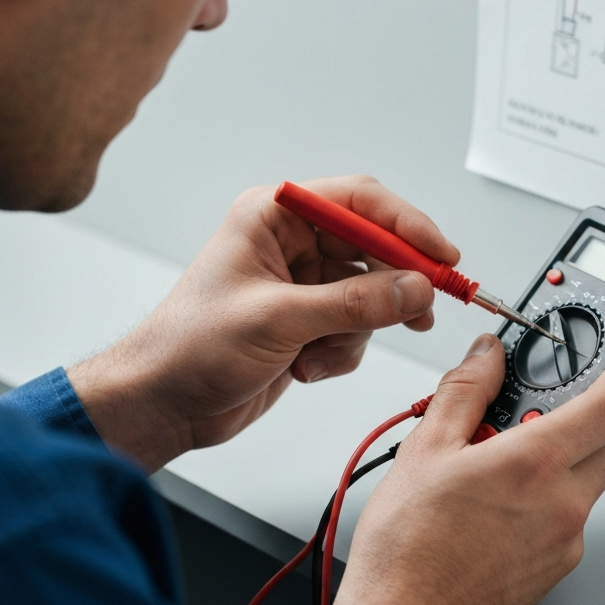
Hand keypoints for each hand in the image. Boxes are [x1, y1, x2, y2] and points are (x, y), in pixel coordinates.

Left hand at [67, 175, 459, 469]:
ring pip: (370, 294)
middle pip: (373, 248)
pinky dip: (341, 352)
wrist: (163, 403)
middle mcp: (291, 243)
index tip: (441, 254)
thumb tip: (414, 288)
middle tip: (424, 308)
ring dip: (358, 330)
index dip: (407, 224)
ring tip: (323, 352)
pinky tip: (306, 366)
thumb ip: (353, 304)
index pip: (359, 201)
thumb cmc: (188, 347)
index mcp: (273, 217)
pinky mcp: (308, 320)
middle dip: (395, 285)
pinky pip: (355, 327)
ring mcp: (302, 284)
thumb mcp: (277, 320)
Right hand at [323, 342, 604, 604]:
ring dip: (560, 463)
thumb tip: (486, 356)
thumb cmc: (407, 547)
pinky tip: (495, 508)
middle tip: (528, 415)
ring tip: (495, 467)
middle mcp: (563, 505)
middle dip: (581, 420)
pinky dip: (547, 502)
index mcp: (534, 464)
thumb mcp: (425, 448)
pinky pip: (568, 522)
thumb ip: (465, 390)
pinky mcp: (555, 572)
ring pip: (585, 484)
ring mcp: (564, 544)